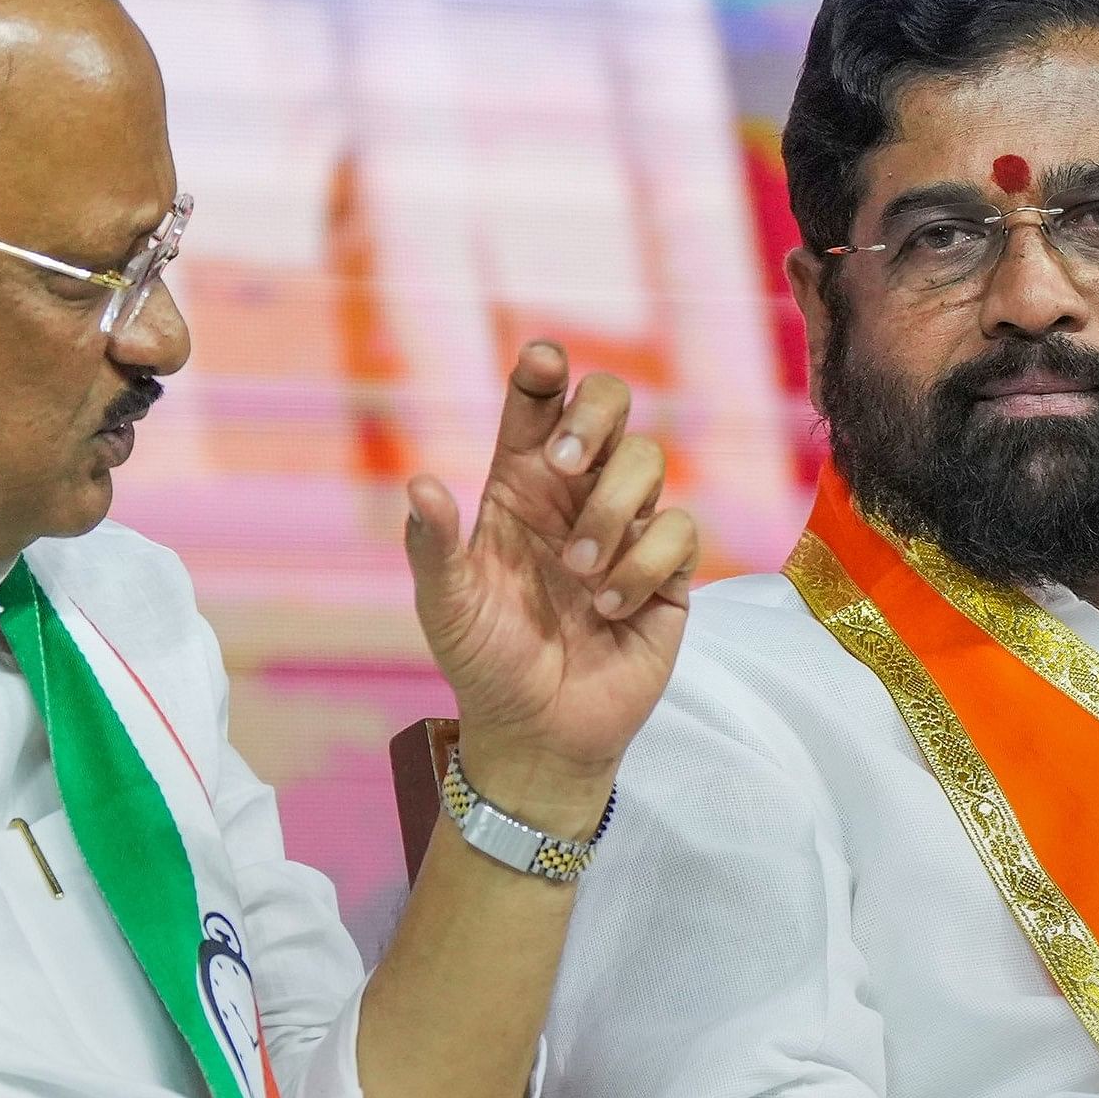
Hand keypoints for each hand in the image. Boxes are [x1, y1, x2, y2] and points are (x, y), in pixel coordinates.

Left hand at [403, 342, 704, 830]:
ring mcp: (627, 529)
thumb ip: (434, 547)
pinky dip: (641, 565)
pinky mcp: (667, 572)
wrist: (539, 734)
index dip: (544, 371)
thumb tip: (421, 485)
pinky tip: (610, 607)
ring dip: (610, 514)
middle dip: (595, 416)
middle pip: (611, 405)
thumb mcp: (446, 608)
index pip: (538, 406)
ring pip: (647, 463)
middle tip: (564, 465)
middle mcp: (577, 496)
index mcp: (521, 487)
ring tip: (578, 574)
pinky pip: (677, 531)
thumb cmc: (485, 664)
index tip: (541, 362)